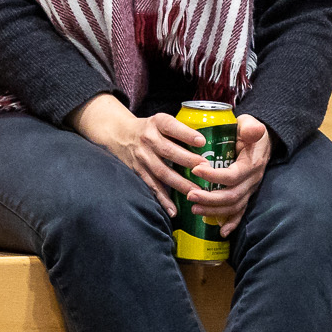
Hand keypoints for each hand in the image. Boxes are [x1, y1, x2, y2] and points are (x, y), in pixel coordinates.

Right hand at [70, 94, 212, 214]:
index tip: (201, 142)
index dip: (186, 134)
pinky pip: (152, 186)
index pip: (171, 127)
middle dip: (188, 160)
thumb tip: (212, 142)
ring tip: (196, 192)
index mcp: (157, 123)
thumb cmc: (150, 129)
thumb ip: (181, 130)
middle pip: (168, 151)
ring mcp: (142, 157)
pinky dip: (163, 199)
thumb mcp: (162, 121)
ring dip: (180, 183)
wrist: (118, 134)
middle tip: (206, 169)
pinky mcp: (138, 172)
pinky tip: (174, 210)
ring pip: (162, 172)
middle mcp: (148, 139)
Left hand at [187, 113, 270, 235]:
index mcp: (251, 164)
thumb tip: (254, 130)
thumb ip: (251, 127)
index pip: (233, 175)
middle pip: (232, 196)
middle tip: (189, 195)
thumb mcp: (249, 124)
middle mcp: (252, 180)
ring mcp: (250, 190)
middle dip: (209, 198)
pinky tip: (221, 232)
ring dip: (213, 210)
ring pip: (233, 206)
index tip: (196, 170)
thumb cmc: (249, 131)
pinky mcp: (246, 195)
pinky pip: (240, 212)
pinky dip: (232, 223)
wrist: (262, 140)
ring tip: (193, 208)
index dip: (214, 176)